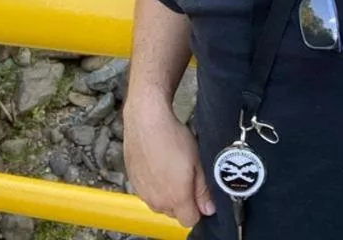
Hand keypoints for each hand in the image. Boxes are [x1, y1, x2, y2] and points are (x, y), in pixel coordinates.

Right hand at [123, 99, 214, 227]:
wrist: (146, 122)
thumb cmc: (172, 138)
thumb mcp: (197, 162)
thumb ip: (203, 190)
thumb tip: (209, 209)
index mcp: (176, 198)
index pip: (190, 220)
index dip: (199, 209)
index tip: (201, 196)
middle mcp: (157, 201)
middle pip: (174, 214)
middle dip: (183, 201)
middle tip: (188, 177)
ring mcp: (143, 193)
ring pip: (161, 204)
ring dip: (168, 194)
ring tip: (173, 169)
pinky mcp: (133, 183)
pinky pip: (148, 193)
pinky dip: (155, 185)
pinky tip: (160, 166)